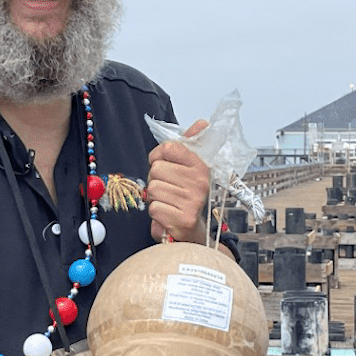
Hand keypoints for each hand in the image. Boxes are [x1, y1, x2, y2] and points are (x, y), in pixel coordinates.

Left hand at [146, 118, 211, 242]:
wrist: (193, 232)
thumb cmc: (187, 197)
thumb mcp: (191, 169)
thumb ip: (190, 144)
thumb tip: (203, 123)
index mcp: (201, 166)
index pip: (168, 148)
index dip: (158, 156)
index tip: (164, 165)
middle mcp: (199, 183)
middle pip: (156, 169)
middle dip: (156, 180)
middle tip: (168, 189)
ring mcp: (192, 202)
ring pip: (152, 189)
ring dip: (155, 198)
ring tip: (168, 202)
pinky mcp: (182, 219)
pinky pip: (153, 208)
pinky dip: (156, 213)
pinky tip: (168, 214)